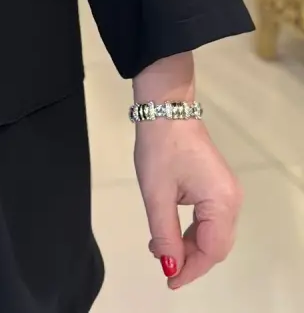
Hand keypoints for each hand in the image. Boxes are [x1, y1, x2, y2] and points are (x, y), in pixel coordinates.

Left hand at [135, 118, 242, 290]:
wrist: (165, 108)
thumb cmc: (160, 148)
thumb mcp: (157, 194)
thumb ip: (165, 234)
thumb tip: (170, 267)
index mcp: (222, 202)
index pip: (212, 250)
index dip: (191, 269)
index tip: (169, 280)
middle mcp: (232, 200)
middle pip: (215, 244)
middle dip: (189, 259)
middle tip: (162, 264)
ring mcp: (227, 192)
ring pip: (212, 233)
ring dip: (188, 245)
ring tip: (159, 247)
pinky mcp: (217, 185)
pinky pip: (209, 219)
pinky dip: (191, 230)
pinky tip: (170, 232)